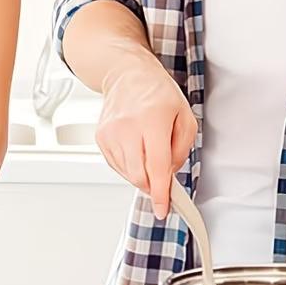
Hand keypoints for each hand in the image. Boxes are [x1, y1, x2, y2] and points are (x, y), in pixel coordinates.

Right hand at [95, 55, 197, 216]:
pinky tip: (137, 151)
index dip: (161, 192)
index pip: (156, 166)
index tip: (163, 209)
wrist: (127, 75)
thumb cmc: (157, 93)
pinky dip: (130, 167)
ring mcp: (111, 134)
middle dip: (154, 186)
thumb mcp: (184, 116)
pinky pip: (117, 166)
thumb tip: (169, 173)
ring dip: (142, 175)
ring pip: (128, 173)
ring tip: (150, 154)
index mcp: (152, 120)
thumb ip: (182, 148)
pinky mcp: (101, 138)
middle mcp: (128, 128)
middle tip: (164, 183)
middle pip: (139, 175)